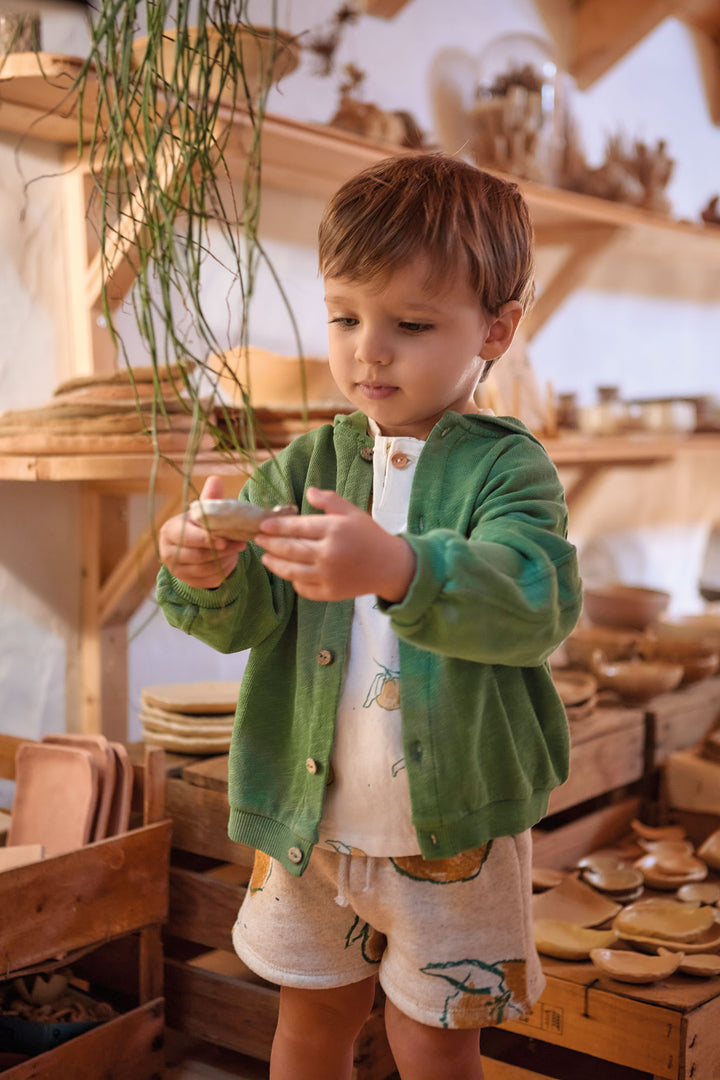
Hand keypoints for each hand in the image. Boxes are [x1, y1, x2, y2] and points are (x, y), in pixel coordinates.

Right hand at [159, 476, 245, 588]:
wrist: (193, 546)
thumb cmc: (199, 525)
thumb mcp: (203, 512)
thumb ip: (209, 499)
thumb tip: (215, 479)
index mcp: (169, 531)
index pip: (187, 537)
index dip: (205, 539)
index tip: (223, 540)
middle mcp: (168, 552)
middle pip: (198, 555)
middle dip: (222, 550)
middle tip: (240, 544)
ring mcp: (177, 570)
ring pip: (205, 569)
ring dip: (225, 560)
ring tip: (237, 549)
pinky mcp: (188, 582)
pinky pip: (209, 580)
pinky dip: (223, 571)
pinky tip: (230, 560)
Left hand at [255, 487, 415, 601]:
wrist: (390, 566)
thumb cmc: (369, 536)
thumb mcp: (352, 512)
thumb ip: (329, 500)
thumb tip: (307, 492)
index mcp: (334, 530)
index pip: (297, 527)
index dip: (276, 526)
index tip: (263, 525)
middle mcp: (329, 553)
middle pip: (290, 549)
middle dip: (270, 544)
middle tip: (258, 539)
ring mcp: (328, 576)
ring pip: (291, 571)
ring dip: (274, 564)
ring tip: (265, 558)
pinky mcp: (330, 593)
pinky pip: (304, 588)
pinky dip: (293, 581)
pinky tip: (288, 573)